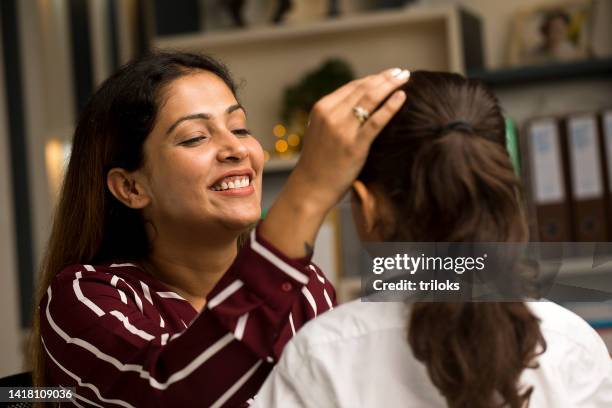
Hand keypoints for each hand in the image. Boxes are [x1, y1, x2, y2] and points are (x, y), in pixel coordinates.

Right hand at [260, 68, 407, 257]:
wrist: (311, 187)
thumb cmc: (319, 162)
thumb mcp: (321, 132)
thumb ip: (336, 117)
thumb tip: (359, 105)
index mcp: (321, 108)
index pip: (352, 87)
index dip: (373, 78)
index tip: (388, 74)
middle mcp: (330, 115)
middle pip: (363, 89)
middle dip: (385, 78)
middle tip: (402, 71)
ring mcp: (342, 129)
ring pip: (370, 99)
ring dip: (390, 85)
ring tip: (406, 78)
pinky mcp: (354, 145)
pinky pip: (376, 121)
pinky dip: (391, 106)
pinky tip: (402, 97)